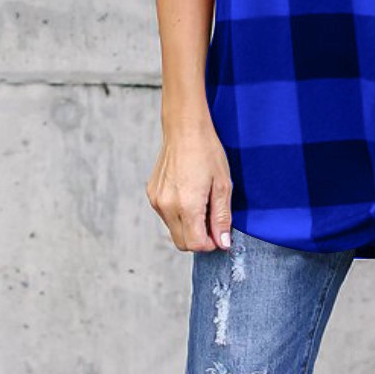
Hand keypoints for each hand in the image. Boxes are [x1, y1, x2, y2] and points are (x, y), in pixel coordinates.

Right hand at [145, 120, 233, 251]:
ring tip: (201, 201)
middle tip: (212, 219)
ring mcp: (156, 200)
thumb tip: (222, 243)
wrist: (185, 129)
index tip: (219, 234)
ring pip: (173, 229)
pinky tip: (188, 193)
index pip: (195, 244)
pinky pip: (166, 215)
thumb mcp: (222, 185)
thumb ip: (222, 217)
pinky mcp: (152, 194)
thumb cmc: (207, 152)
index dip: (210, 244)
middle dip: (199, 238)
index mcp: (187, 205)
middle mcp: (167, 206)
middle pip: (182, 242)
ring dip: (188, 225)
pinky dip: (178, 213)